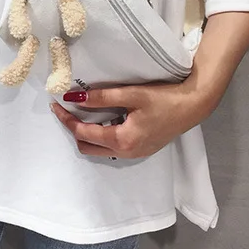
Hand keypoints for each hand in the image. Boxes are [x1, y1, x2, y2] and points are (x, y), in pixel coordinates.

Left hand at [49, 81, 214, 158]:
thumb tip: (74, 98)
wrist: (193, 106)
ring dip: (87, 134)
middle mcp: (126, 152)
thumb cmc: (164, 99)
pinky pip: (112, 147)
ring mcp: (135, 153)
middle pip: (87, 146)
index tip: (56, 104)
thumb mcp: (131, 94)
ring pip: (99, 150)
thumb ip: (102, 97)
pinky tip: (103, 118)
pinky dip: (101, 135)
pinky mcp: (141, 149)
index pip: (83, 133)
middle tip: (67, 109)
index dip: (67, 119)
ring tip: (82, 112)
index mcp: (122, 140)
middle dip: (73, 129)